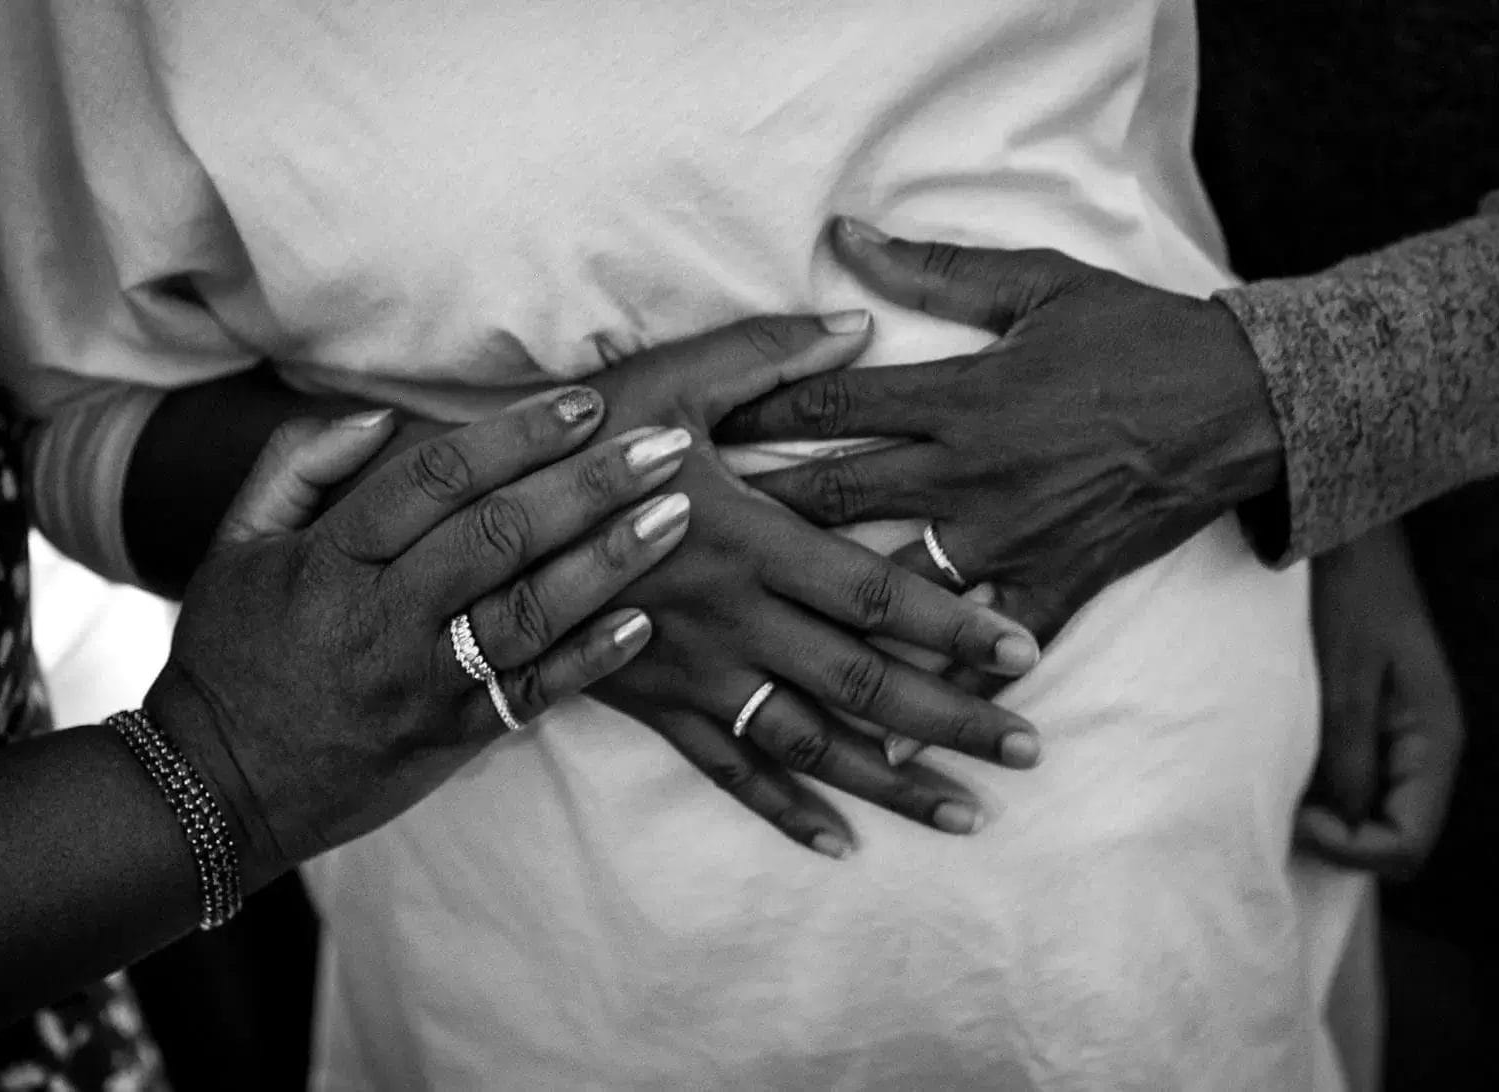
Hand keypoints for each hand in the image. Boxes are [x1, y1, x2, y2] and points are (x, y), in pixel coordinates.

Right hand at [145, 388, 691, 887]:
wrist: (218, 792)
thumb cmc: (229, 657)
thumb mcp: (234, 548)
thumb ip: (296, 467)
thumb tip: (376, 414)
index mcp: (330, 560)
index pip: (435, 479)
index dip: (515, 434)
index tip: (583, 404)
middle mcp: (382, 619)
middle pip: (499, 536)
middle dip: (590, 484)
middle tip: (665, 443)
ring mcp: (422, 684)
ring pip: (529, 612)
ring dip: (611, 560)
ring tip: (676, 514)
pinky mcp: (451, 739)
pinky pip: (532, 696)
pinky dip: (591, 658)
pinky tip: (646, 620)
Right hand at [577, 313, 1047, 857]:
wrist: (470, 516)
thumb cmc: (577, 439)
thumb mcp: (668, 379)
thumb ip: (768, 354)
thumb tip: (858, 322)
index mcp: (751, 541)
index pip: (873, 594)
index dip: (953, 625)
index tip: (1023, 653)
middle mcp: (734, 619)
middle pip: (862, 682)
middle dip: (952, 718)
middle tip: (1028, 748)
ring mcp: (696, 672)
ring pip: (810, 742)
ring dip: (891, 781)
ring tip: (967, 811)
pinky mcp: (656, 705)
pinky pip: (727, 770)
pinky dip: (784, 810)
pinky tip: (841, 845)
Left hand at [719, 218, 1284, 677]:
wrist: (1243, 404)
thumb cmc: (1136, 335)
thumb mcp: (1038, 282)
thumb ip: (934, 269)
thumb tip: (844, 234)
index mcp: (959, 397)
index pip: (830, 406)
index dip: (750, 415)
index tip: (685, 432)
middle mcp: (970, 475)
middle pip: (836, 498)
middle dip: (753, 514)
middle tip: (678, 537)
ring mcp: (1011, 539)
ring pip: (896, 585)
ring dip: (823, 609)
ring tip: (747, 635)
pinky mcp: (1055, 585)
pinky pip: (988, 649)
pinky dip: (941, 691)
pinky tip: (887, 741)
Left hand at [1295, 525, 1463, 878]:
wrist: (1350, 534)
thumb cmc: (1349, 594)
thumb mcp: (1343, 675)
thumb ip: (1348, 754)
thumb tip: (1343, 824)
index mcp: (1434, 741)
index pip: (1408, 844)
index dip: (1353, 849)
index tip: (1300, 815)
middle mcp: (1428, 750)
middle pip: (1396, 838)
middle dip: (1343, 840)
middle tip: (1287, 807)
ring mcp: (1404, 738)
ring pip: (1376, 813)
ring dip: (1333, 816)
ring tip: (1285, 789)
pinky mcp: (1377, 723)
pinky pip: (1360, 781)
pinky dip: (1328, 789)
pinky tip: (1293, 769)